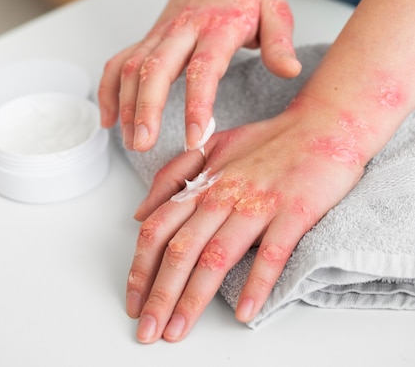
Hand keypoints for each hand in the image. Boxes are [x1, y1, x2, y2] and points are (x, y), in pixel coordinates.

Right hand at [98, 0, 300, 151]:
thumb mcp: (276, 9)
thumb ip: (281, 41)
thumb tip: (289, 70)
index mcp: (218, 26)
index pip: (204, 67)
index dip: (197, 102)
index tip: (194, 135)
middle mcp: (184, 29)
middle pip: (155, 68)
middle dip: (145, 108)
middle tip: (143, 143)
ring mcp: (162, 34)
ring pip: (133, 67)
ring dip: (126, 104)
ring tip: (131, 141)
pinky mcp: (149, 39)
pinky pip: (119, 62)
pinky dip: (110, 90)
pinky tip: (110, 120)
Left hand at [126, 96, 367, 342]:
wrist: (324, 125)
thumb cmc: (270, 139)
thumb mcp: (214, 145)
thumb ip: (175, 175)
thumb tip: (141, 211)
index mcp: (204, 182)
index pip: (159, 228)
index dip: (140, 267)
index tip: (132, 299)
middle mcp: (224, 194)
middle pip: (181, 249)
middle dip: (159, 294)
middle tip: (147, 331)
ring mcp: (259, 203)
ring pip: (217, 256)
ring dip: (193, 298)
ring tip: (179, 331)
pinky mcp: (294, 211)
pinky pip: (272, 253)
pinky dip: (256, 284)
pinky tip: (244, 312)